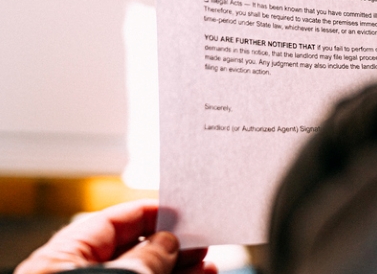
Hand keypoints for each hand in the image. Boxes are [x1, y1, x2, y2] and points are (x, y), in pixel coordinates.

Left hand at [15, 200, 212, 273]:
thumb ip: (147, 255)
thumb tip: (169, 241)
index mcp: (66, 254)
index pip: (117, 219)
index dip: (156, 212)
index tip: (188, 211)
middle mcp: (78, 271)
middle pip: (133, 247)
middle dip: (174, 244)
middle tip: (204, 241)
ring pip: (143, 271)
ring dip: (179, 266)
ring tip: (208, 265)